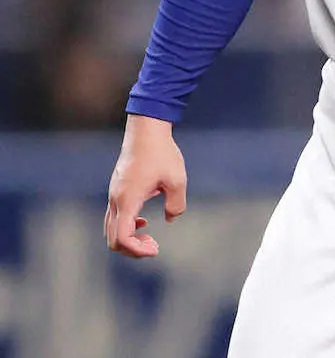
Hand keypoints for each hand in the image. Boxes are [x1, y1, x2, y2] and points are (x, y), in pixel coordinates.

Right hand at [104, 114, 186, 258]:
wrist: (146, 129)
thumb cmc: (161, 152)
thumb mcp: (176, 179)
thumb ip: (176, 204)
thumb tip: (171, 218)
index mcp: (127, 200)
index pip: (121, 238)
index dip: (137, 250)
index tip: (155, 248)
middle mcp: (115, 200)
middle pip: (112, 239)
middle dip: (132, 249)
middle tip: (154, 246)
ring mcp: (113, 194)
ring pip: (110, 229)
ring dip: (127, 239)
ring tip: (148, 238)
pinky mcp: (116, 189)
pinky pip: (113, 217)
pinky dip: (124, 226)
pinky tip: (142, 220)